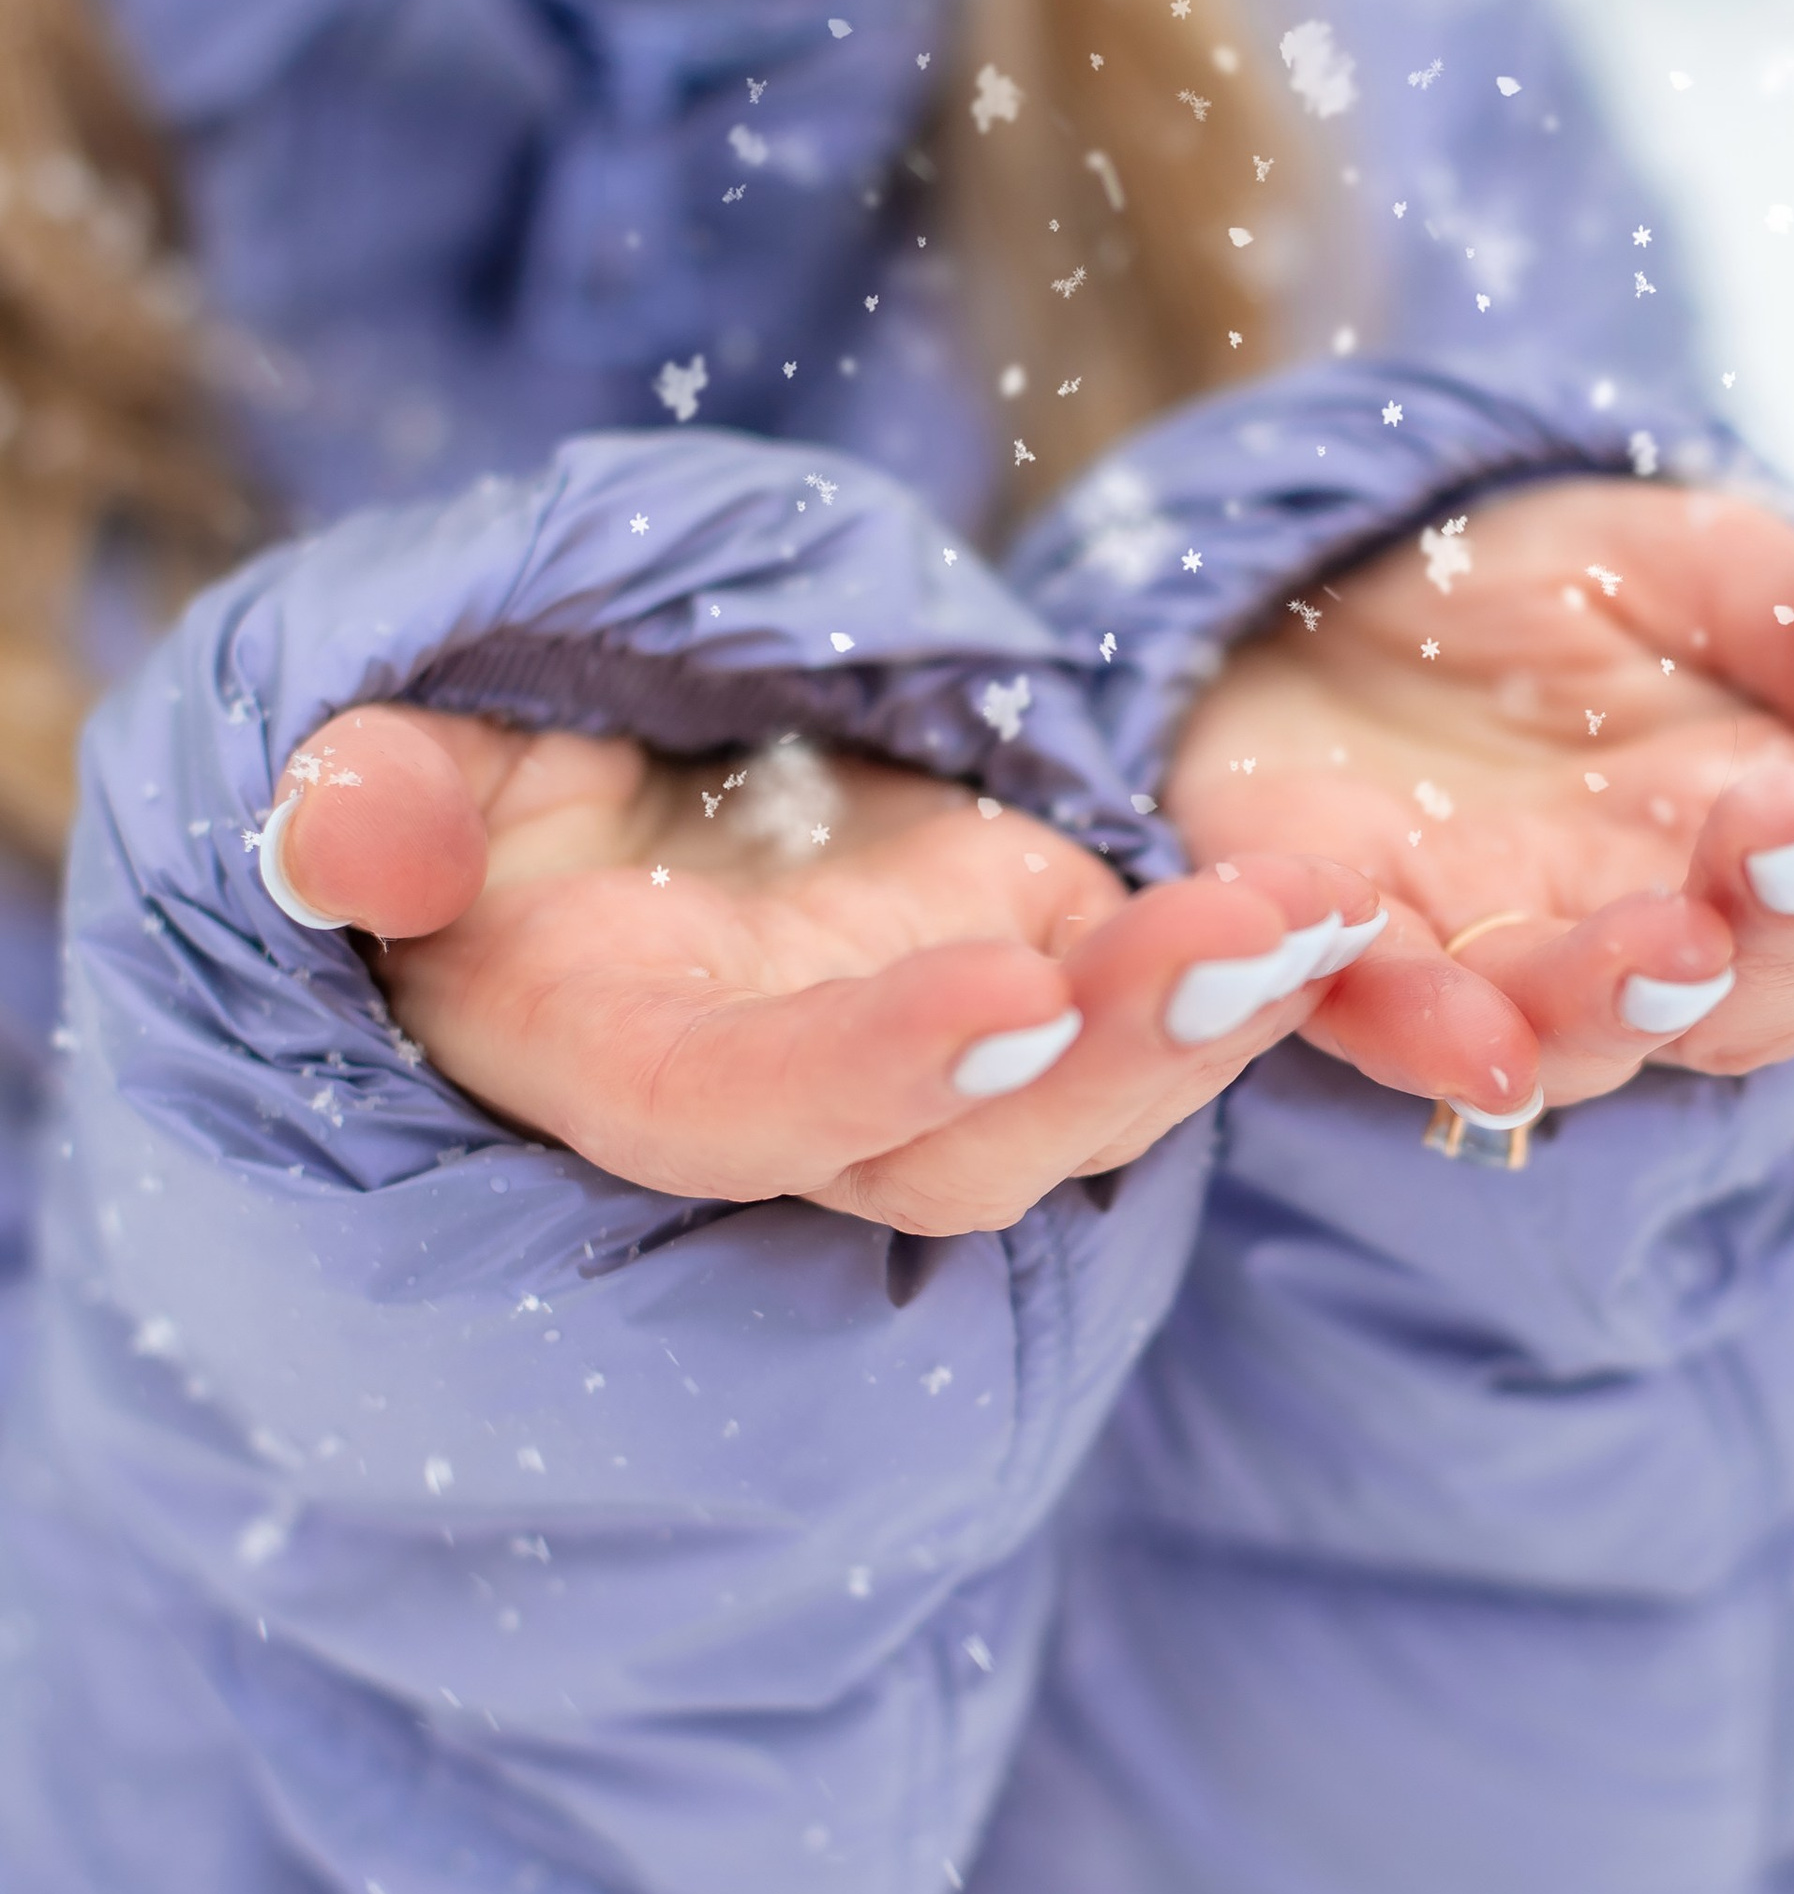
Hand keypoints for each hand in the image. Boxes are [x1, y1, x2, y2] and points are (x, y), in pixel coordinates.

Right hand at [264, 709, 1381, 1235]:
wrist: (589, 767)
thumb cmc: (473, 758)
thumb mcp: (397, 741)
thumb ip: (377, 795)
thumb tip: (352, 846)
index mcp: (615, 1047)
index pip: (736, 1109)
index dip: (864, 1071)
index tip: (1011, 995)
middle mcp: (789, 1088)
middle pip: (957, 1151)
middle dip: (1111, 1064)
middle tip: (1249, 940)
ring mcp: (921, 1042)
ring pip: (1079, 1104)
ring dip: (1208, 1023)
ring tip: (1323, 912)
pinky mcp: (1024, 971)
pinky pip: (1149, 1007)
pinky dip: (1247, 969)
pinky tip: (1342, 901)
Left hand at [1165, 479, 1793, 1114]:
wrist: (1309, 581)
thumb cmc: (1536, 591)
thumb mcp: (1704, 561)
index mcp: (1779, 841)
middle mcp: (1662, 936)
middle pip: (1769, 992)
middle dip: (1790, 915)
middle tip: (1790, 820)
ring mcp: (1499, 967)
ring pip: (1587, 1037)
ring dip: (1625, 1000)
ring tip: (1664, 942)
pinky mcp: (1337, 962)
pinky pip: (1373, 1020)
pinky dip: (1410, 1028)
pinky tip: (1441, 1016)